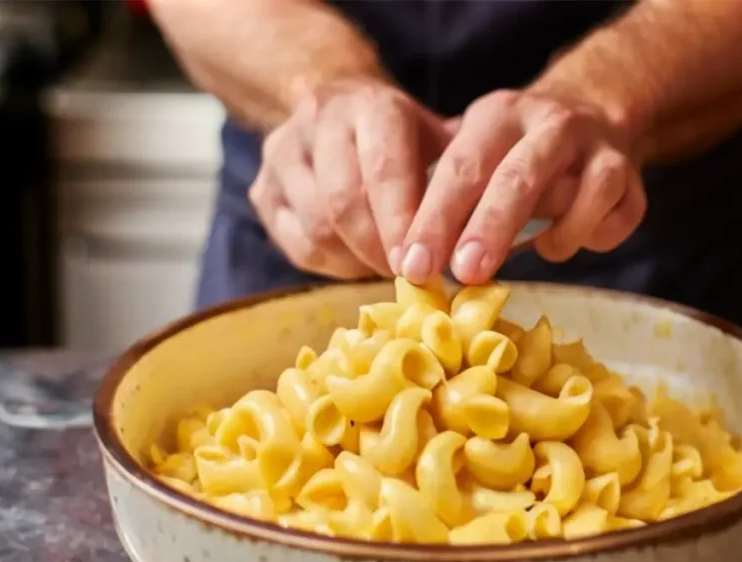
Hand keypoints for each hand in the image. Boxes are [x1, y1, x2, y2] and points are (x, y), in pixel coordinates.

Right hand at [250, 79, 449, 278]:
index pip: (383, 169)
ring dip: (356, 261)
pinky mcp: (262, 188)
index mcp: (371, 105)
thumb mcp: (440, 141)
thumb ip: (457, 185)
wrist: (341, 109)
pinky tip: (356, 263)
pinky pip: (296, 244)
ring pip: (317, 226)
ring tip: (385, 268)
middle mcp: (319, 120)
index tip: (421, 265)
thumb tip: (479, 244)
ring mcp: (282, 152)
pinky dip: (331, 265)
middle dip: (378, 250)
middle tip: (407, 277)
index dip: (400, 223)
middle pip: (343, 202)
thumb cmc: (405, 138)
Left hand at [397, 89, 646, 284]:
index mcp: (497, 116)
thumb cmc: (512, 154)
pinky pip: (617, 216)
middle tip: (466, 274)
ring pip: (583, 193)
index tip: (414, 266)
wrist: (592, 112)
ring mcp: (596, 147)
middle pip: (518, 177)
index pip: (459, 168)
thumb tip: (409, 265)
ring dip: (560, 235)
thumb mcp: (475, 155)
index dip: (435, 219)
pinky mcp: (631, 176)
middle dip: (490, 229)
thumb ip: (447, 200)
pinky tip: (575, 237)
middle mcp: (548, 124)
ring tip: (544, 252)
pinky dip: (595, 236)